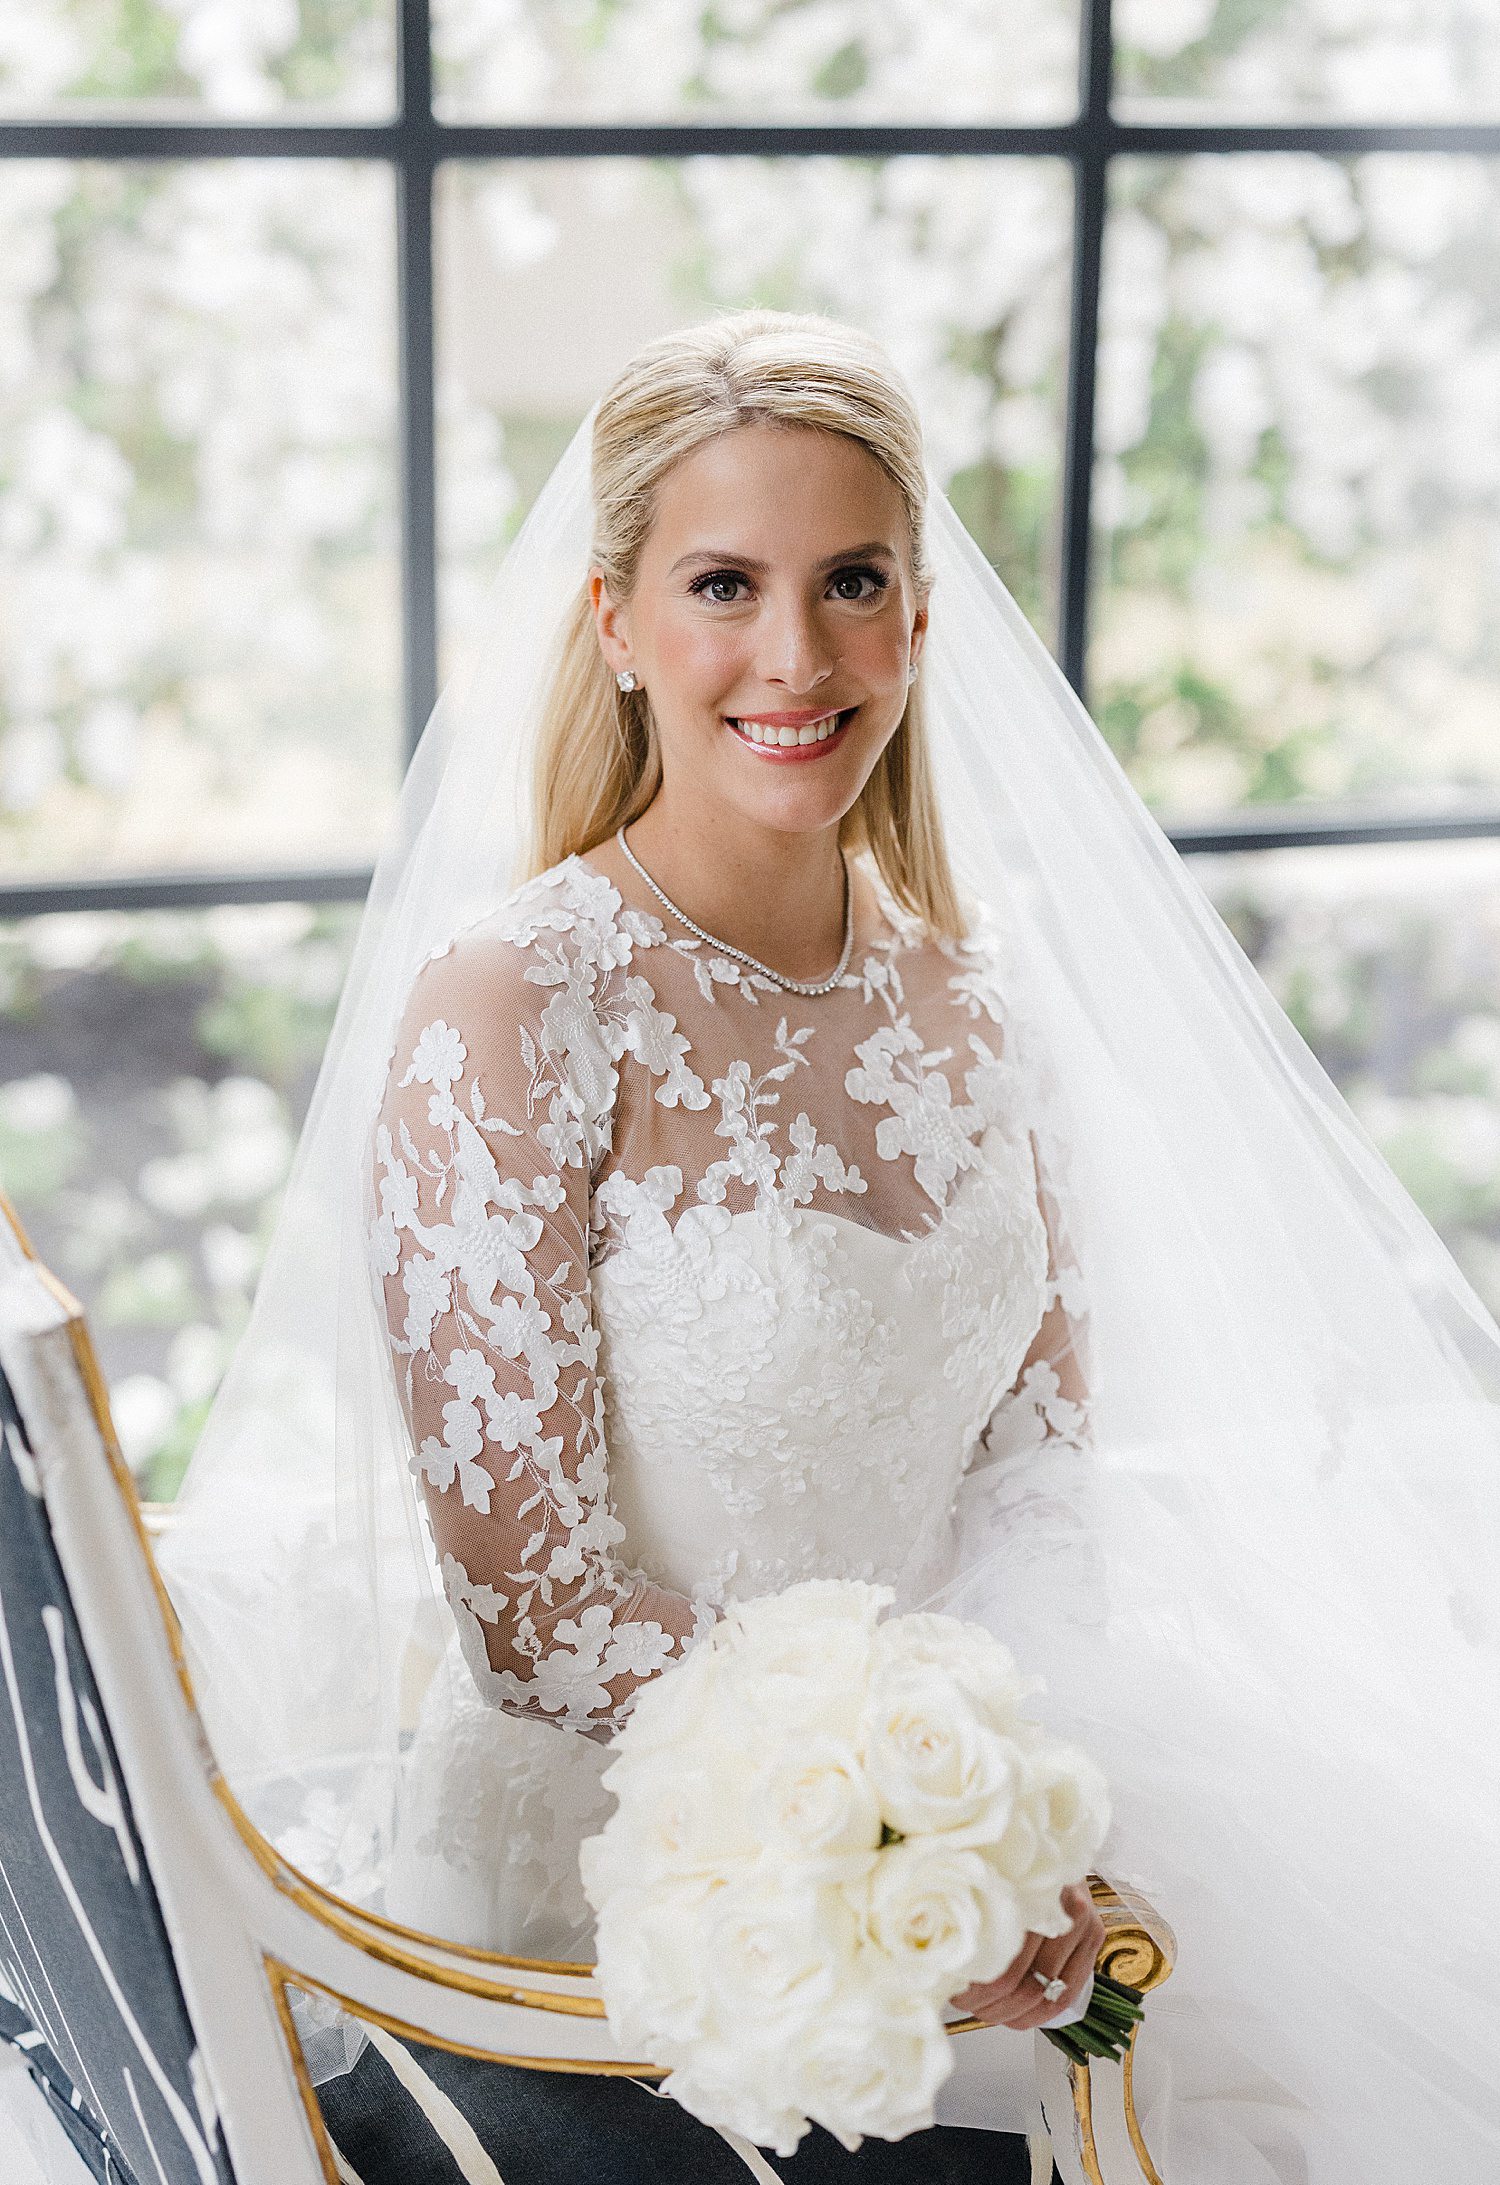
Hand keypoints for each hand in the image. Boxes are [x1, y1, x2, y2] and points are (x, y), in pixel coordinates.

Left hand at [949, 1881, 1105, 2030]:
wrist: (1057, 1844)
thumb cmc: (1015, 1866)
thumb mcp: (989, 1880)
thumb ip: (972, 1914)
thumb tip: (943, 1965)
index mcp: (1028, 1894)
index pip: (1001, 1963)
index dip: (974, 1989)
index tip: (955, 1993)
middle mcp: (1061, 1907)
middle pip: (1021, 1982)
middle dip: (989, 2004)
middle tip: (967, 2004)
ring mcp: (1083, 1923)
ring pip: (1044, 1994)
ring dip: (1010, 2013)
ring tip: (987, 2010)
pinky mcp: (1095, 1937)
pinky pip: (1067, 1995)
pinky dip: (1038, 2015)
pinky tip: (1017, 2016)